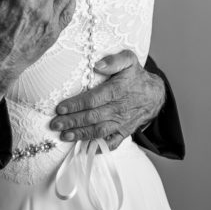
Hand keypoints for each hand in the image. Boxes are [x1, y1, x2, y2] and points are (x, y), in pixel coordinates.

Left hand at [49, 50, 166, 149]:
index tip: (60, 108)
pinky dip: (98, 148)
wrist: (155, 95)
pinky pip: (112, 143)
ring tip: (64, 136)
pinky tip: (84, 149)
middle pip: (92, 117)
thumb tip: (98, 65)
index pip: (93, 99)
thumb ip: (115, 60)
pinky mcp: (124, 132)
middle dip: (72, 122)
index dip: (76, 104)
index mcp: (118, 90)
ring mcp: (121, 122)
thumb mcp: (129, 60)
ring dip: (80, 135)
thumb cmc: (137, 76)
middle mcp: (119, 109)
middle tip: (55, 124)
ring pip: (98, 131)